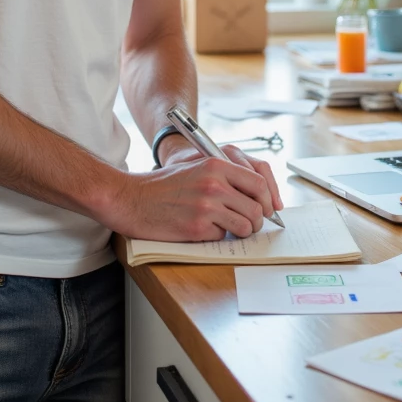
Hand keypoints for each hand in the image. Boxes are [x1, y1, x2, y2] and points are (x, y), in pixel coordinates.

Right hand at [108, 146, 282, 241]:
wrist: (133, 198)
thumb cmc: (164, 185)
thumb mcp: (196, 167)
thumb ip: (225, 176)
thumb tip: (255, 194)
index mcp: (216, 165)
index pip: (259, 182)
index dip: (268, 199)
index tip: (269, 209)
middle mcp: (215, 184)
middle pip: (256, 209)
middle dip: (257, 221)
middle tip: (249, 225)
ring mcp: (206, 207)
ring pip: (245, 226)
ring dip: (240, 231)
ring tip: (226, 228)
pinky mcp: (197, 228)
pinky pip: (223, 237)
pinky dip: (216, 236)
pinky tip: (201, 229)